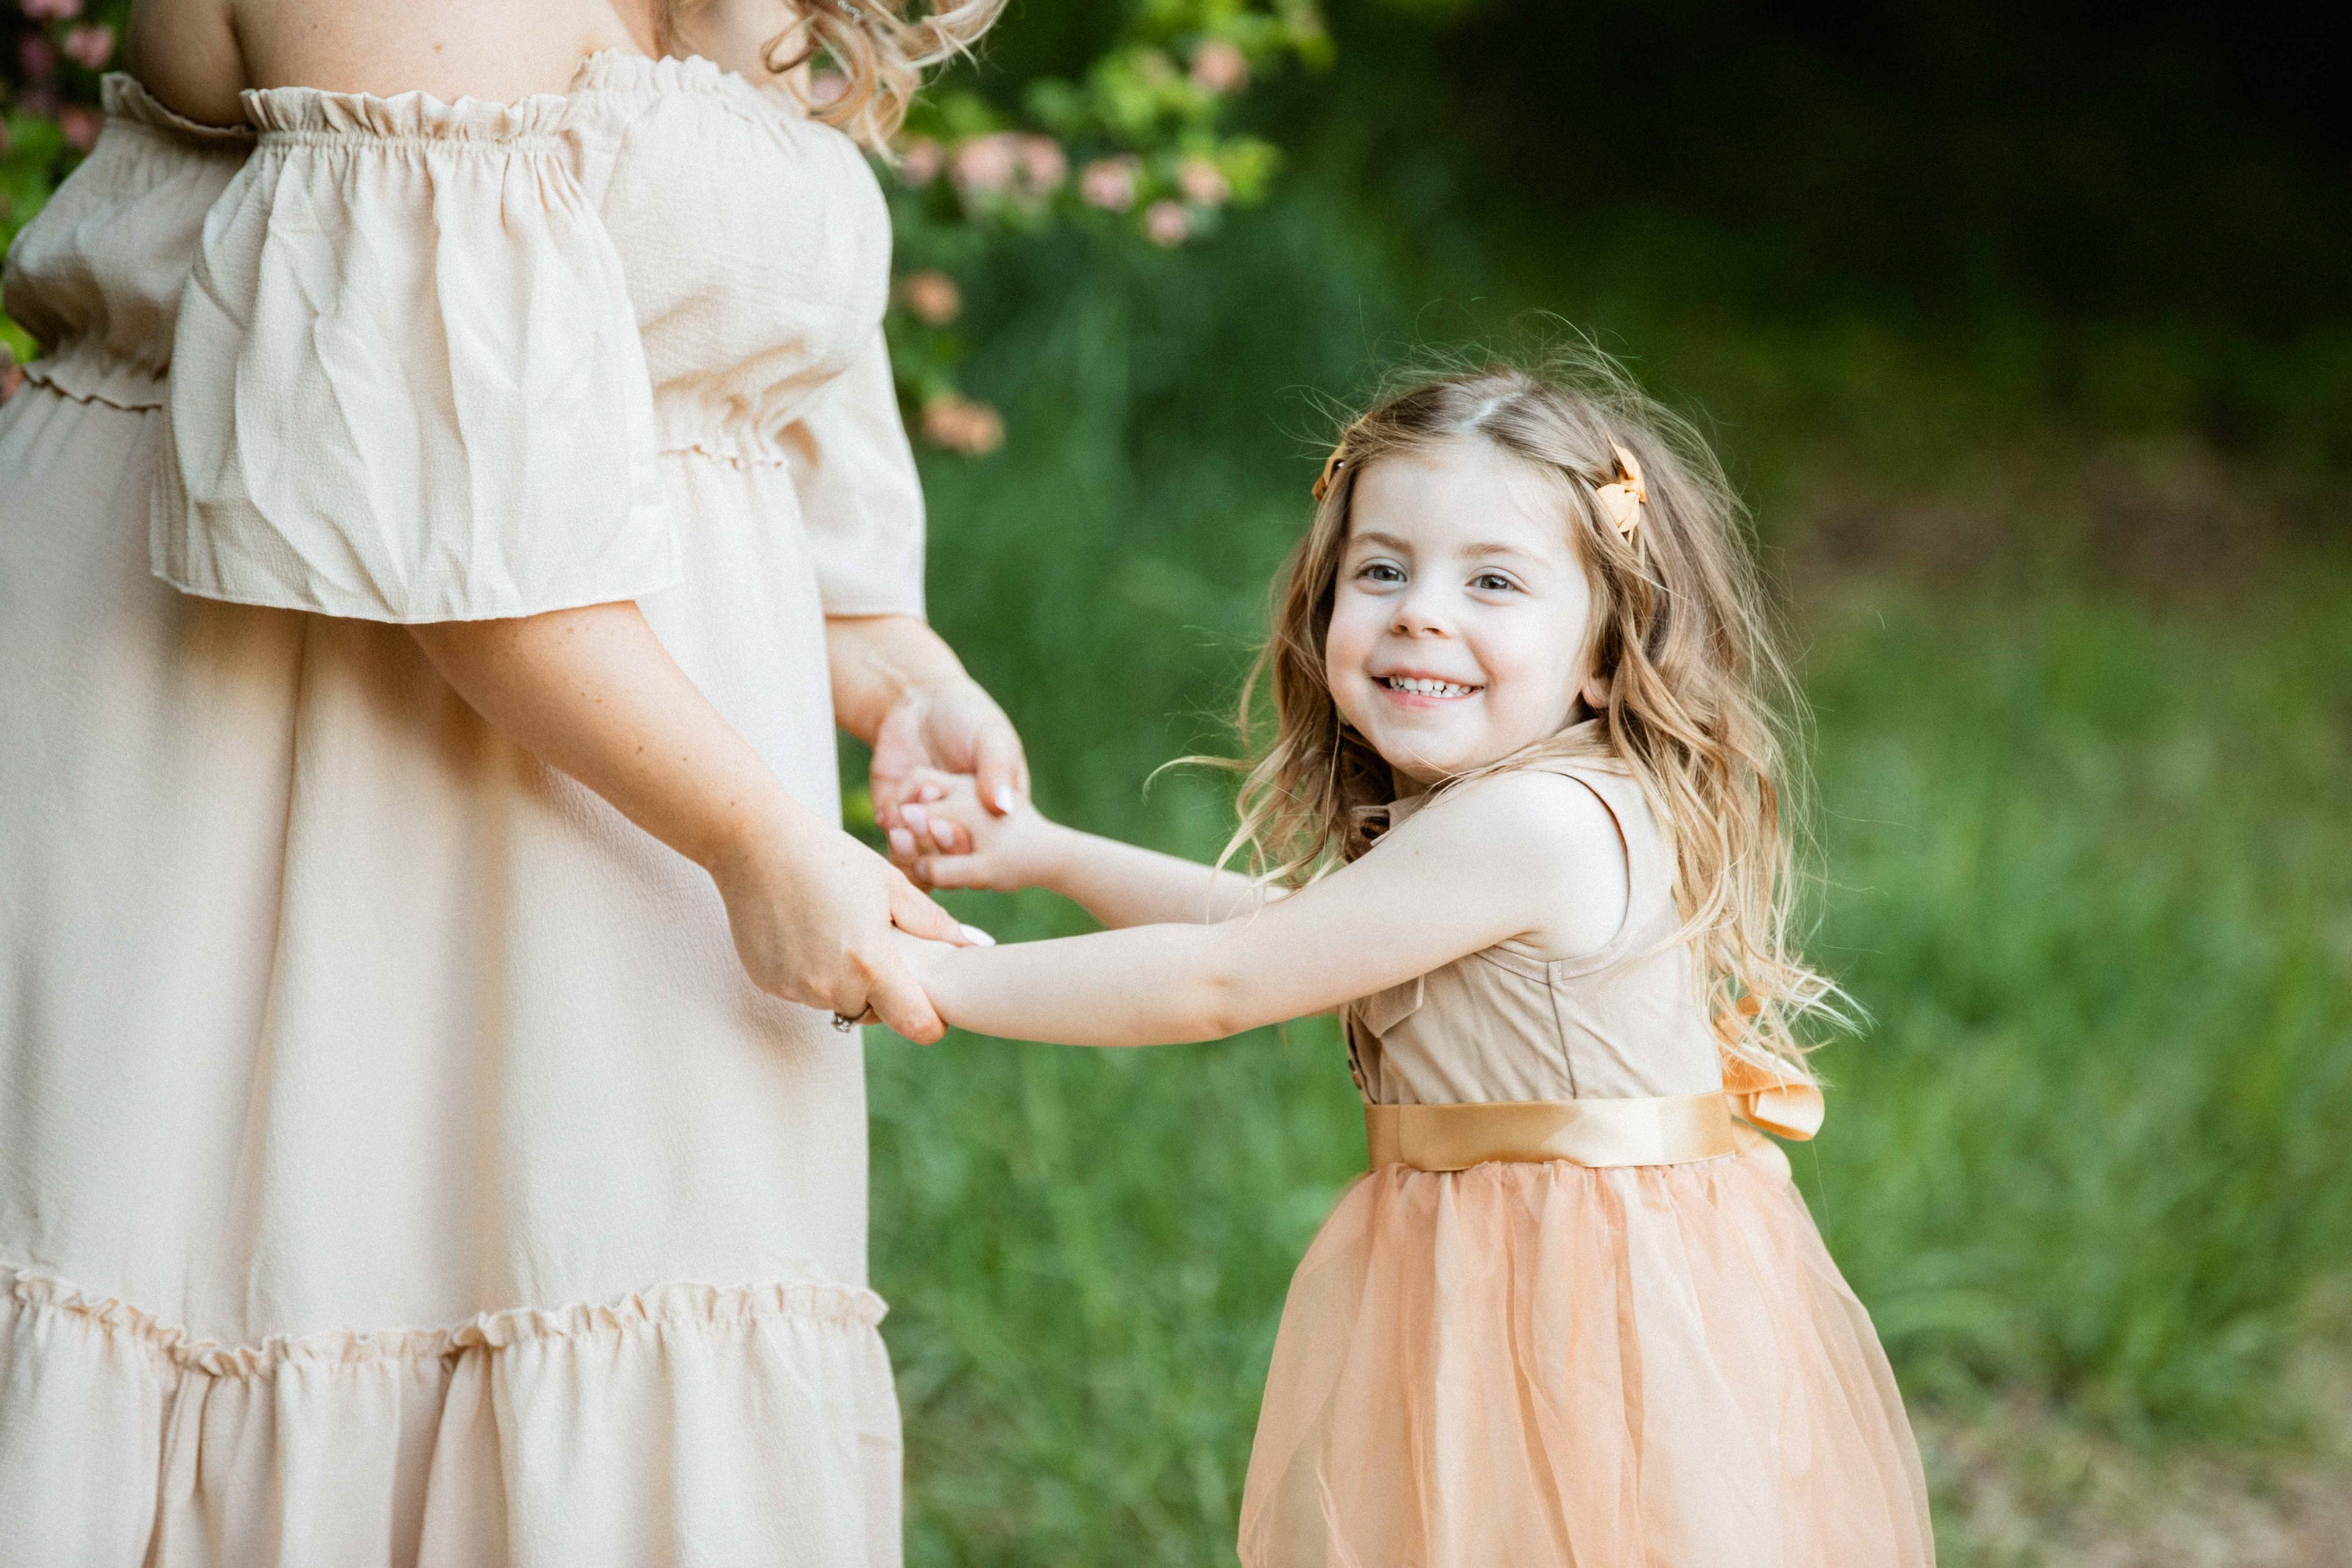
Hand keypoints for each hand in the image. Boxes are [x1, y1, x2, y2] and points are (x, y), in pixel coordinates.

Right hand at [706, 796, 971, 1041]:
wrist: (755, 841)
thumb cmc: (829, 856)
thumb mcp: (891, 885)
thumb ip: (934, 924)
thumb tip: (974, 946)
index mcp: (870, 964)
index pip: (916, 1025)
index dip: (931, 1021)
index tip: (934, 1008)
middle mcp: (831, 986)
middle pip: (874, 1012)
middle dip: (883, 990)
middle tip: (876, 944)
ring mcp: (795, 988)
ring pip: (837, 1001)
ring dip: (845, 980)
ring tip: (836, 929)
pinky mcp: (768, 982)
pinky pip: (804, 990)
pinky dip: (811, 971)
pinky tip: (805, 931)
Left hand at [869, 676, 1026, 858]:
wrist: (917, 701)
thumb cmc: (966, 715)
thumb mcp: (990, 736)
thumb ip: (996, 768)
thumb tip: (1002, 807)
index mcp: (996, 813)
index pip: (988, 848)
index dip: (967, 843)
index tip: (949, 823)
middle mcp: (966, 827)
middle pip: (954, 861)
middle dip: (935, 846)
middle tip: (922, 817)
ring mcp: (932, 828)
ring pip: (924, 864)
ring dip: (911, 850)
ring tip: (903, 821)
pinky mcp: (902, 824)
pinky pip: (897, 850)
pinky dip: (891, 839)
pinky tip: (889, 813)